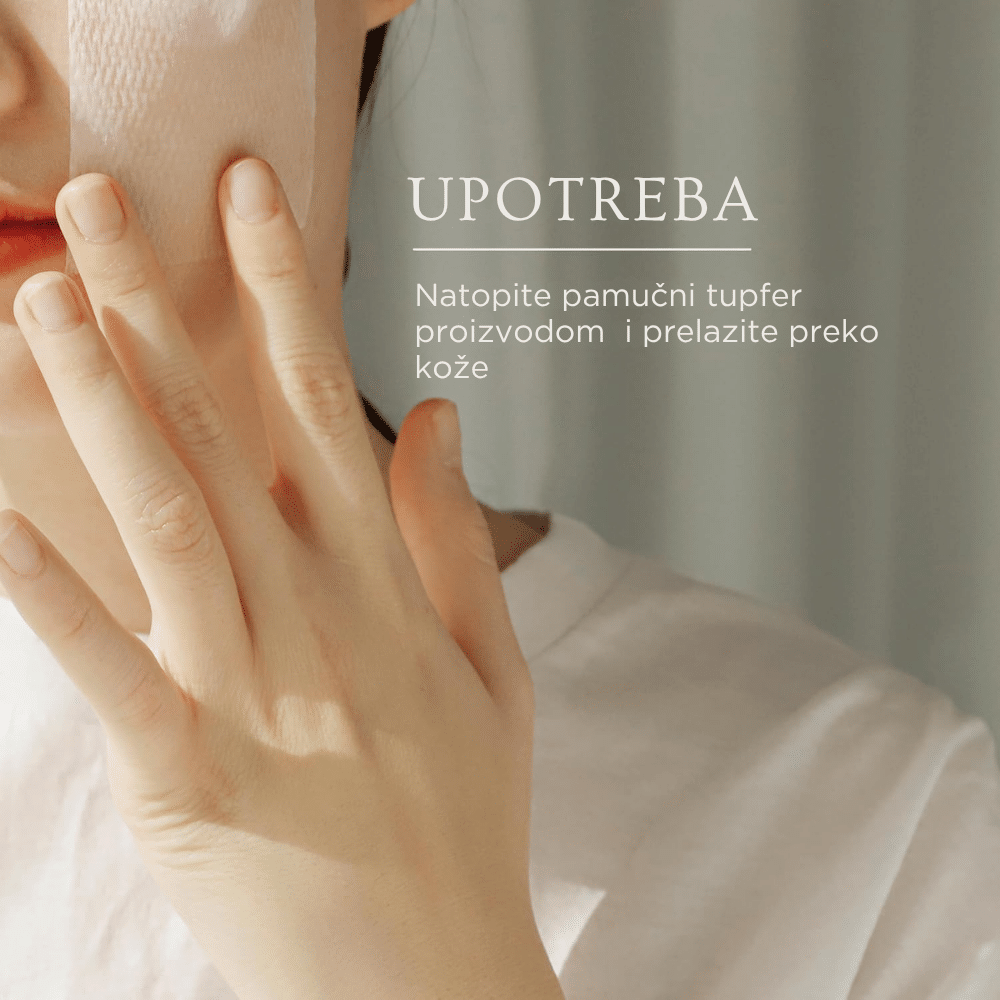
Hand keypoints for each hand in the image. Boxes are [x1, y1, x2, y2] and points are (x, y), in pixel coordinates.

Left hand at [0, 160, 561, 999]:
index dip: (287, 291)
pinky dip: (43, 592)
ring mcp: (250, 693)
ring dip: (100, 404)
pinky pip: (106, 669)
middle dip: (158, 309)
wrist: (432, 977)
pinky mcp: (185, 776)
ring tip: (43, 299)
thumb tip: (437, 414)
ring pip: (168, 520)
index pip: (329, 405)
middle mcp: (318, 617)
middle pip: (226, 437)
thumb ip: (454, 533)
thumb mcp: (495, 666)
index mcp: (389, 587)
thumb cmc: (467, 818)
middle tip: (93, 202)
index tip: (249, 198)